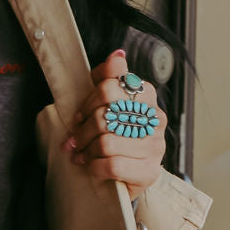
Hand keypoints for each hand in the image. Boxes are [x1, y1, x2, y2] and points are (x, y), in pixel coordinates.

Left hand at [61, 48, 165, 199]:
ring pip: (107, 142)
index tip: (79, 115)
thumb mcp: (112, 103)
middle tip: (74, 138)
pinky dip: (95, 166)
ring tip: (81, 153)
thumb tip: (117, 55)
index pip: (110, 87)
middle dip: (83, 130)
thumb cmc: (118, 134)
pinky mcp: (149, 170)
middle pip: (105, 115)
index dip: (87, 102)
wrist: (131, 173)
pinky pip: (113, 165)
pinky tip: (91, 165)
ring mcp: (155, 146)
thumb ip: (111, 77)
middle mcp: (155, 119)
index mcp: (146, 96)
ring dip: (87, 150)